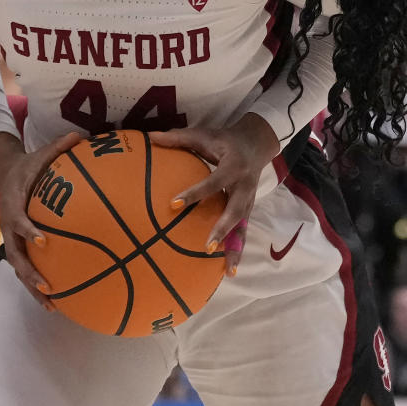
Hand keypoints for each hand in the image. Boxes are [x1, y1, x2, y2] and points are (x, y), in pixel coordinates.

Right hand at [0, 128, 79, 307]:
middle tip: (47, 285)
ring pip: (18, 268)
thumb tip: (79, 136)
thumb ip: (59, 147)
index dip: (27, 230)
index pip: (17, 220)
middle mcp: (8, 226)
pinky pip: (26, 268)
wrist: (5, 173)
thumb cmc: (29, 165)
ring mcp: (11, 239)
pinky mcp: (18, 247)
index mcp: (13, 204)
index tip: (42, 240)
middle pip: (15, 254)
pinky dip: (37, 285)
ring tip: (51, 306)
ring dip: (32, 287)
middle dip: (29, 272)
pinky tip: (58, 302)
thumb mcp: (40, 154)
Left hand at [150, 113, 279, 276]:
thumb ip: (177, 137)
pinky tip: (230, 268)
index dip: (194, 193)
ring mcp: (248, 200)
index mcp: (233, 166)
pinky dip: (237, 249)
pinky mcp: (248, 209)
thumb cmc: (225, 139)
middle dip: (222, 230)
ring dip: (235, 248)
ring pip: (243, 227)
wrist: (257, 143)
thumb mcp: (204, 134)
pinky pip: (243, 230)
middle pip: (234, 211)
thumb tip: (149, 137)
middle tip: (206, 247)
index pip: (212, 182)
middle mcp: (244, 185)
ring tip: (227, 271)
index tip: (173, 204)